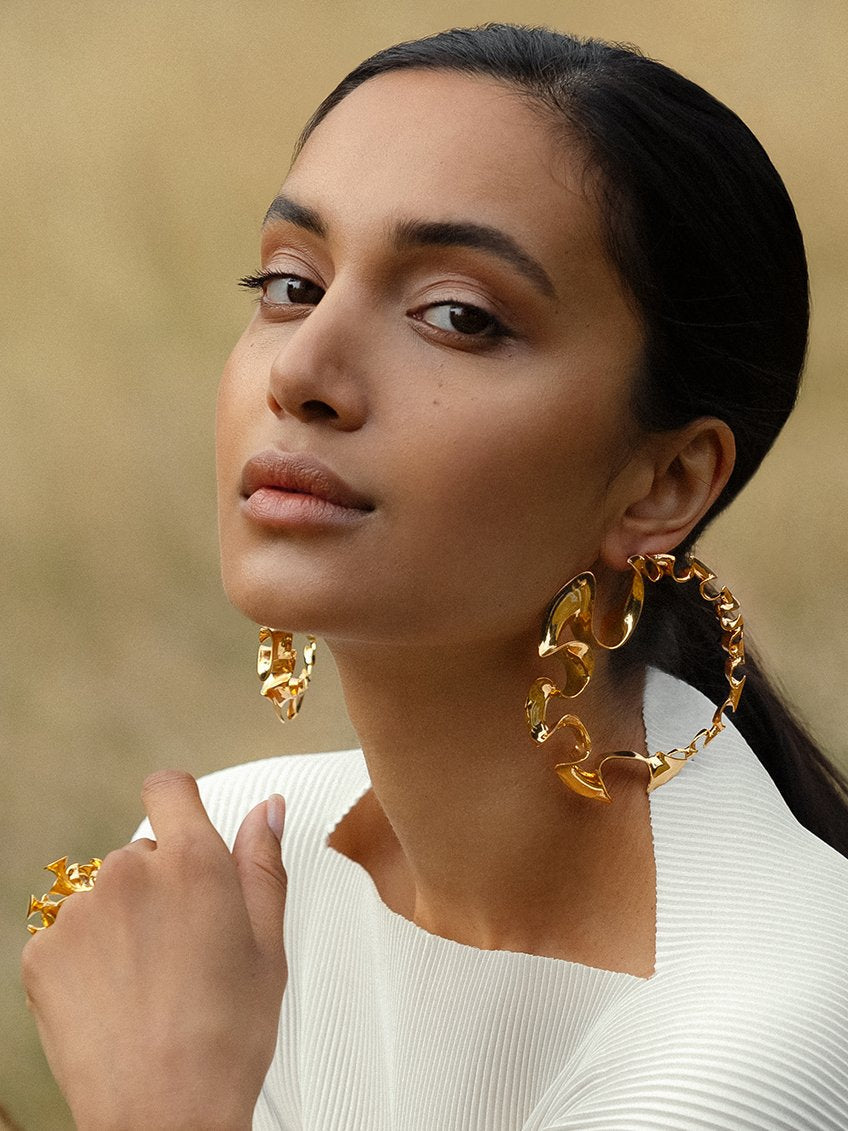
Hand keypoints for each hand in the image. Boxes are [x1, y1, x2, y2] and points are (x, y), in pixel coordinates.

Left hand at [21, 770, 287, 1130]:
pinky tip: (116, 999)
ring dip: (122, 923)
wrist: (164, 1118)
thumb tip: (267, 810)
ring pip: (105, 895)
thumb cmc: (225, 1039)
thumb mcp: (268, 946)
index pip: (169, 787)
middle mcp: (130, 873)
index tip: (187, 831)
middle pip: (142, 852)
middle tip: (185, 948)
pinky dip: (86, 958)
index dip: (181, 804)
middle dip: (161, 886)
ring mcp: (79, 913)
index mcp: (193, 864)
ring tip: (150, 984)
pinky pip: (68, 933)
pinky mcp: (41, 952)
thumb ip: (263, 864)